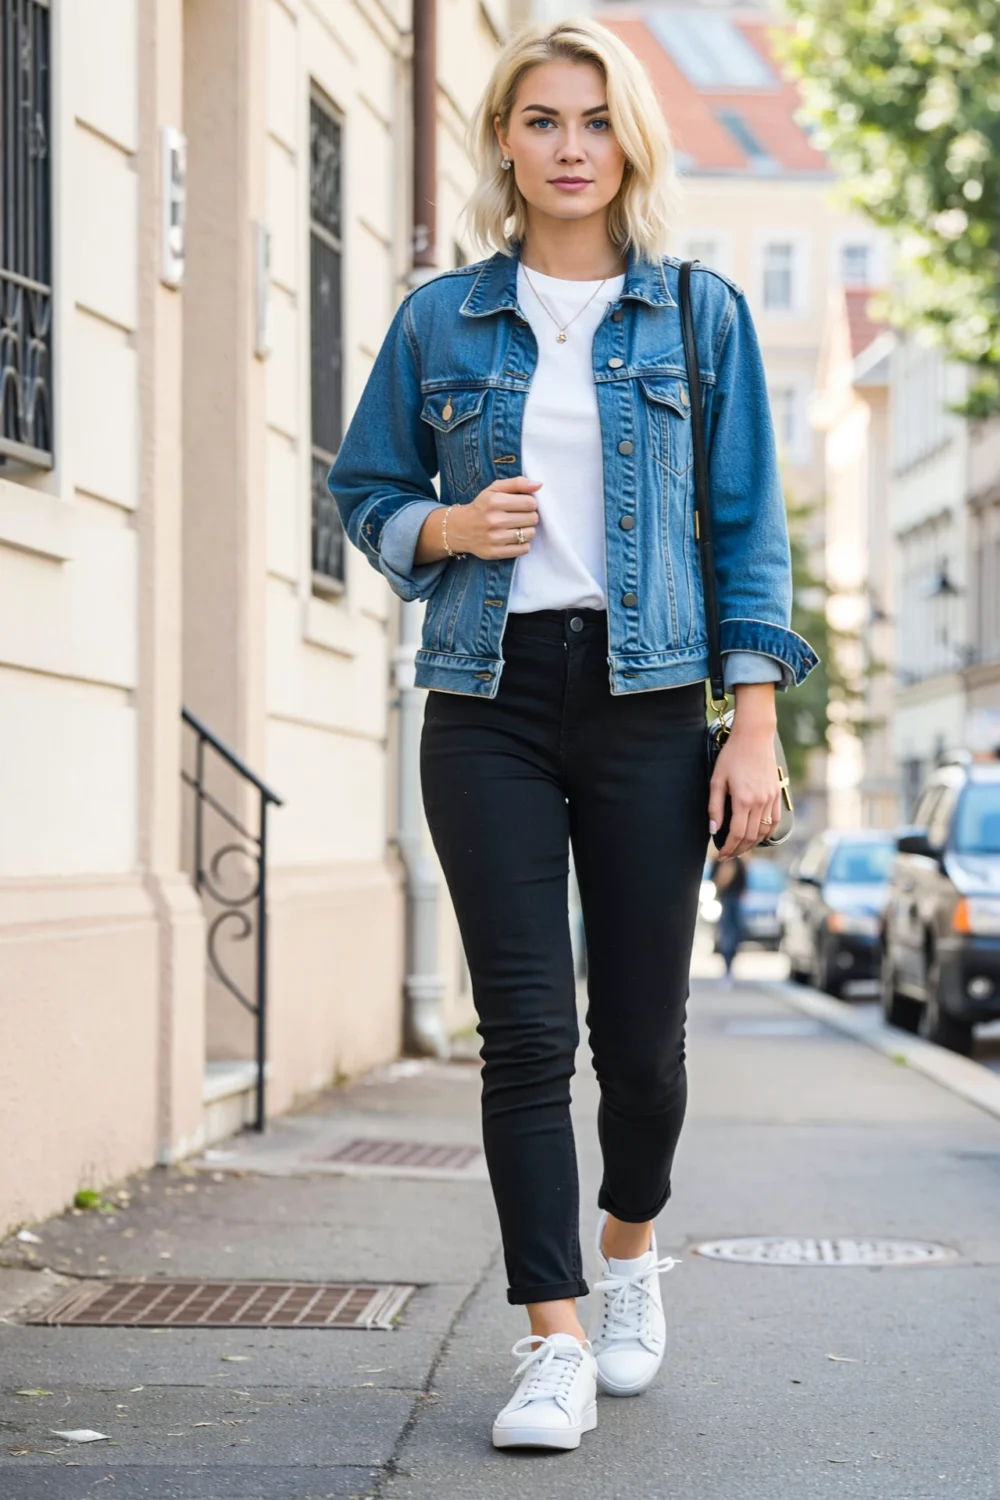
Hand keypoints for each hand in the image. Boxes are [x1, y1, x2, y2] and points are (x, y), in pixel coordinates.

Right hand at [446, 477, 541, 560]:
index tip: (523, 505)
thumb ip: (517, 483)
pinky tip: (515, 538)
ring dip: (527, 530)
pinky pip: (524, 549)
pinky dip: (523, 544)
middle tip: (520, 516)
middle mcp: (494, 520)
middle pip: (533, 518)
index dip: (530, 503)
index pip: (531, 503)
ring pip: (530, 534)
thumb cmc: (482, 506)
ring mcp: (495, 538)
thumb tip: (539, 484)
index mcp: (495, 501)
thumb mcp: (495, 489)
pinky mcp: (495, 552)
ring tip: (517, 527)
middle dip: (530, 516)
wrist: (459, 528)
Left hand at [708, 721, 782, 859]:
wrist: (754, 737)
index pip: (737, 834)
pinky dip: (767, 833)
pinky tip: (758, 837)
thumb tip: (713, 830)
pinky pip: (775, 820)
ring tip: (741, 849)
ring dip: (753, 844)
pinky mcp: (777, 793)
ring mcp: (771, 798)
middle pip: (751, 837)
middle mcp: (760, 802)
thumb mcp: (717, 780)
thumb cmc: (732, 756)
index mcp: (743, 800)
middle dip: (739, 850)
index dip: (728, 848)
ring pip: (764, 831)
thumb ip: (715, 807)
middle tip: (728, 855)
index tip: (721, 855)